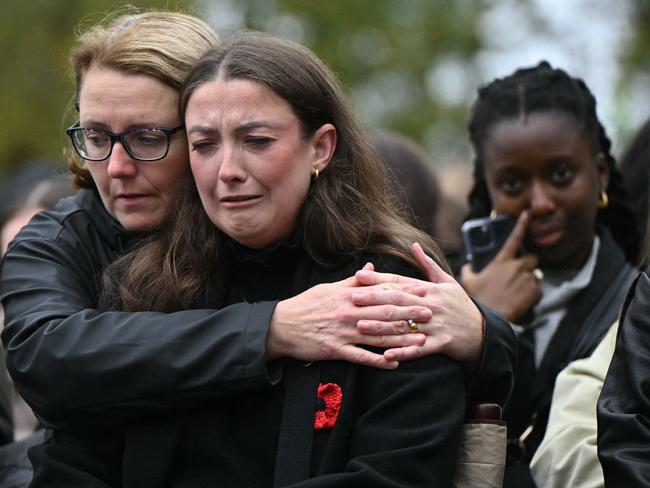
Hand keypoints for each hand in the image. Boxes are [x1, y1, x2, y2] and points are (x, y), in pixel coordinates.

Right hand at [268, 274, 434, 368]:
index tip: (423, 293)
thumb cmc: (306, 305)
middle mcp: (349, 312)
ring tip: (421, 341)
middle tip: (430, 316)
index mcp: (348, 295)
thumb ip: (353, 281)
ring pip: (378, 336)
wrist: (280, 326)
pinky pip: (362, 357)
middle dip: (410, 314)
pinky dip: (379, 361)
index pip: (382, 292)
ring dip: (401, 338)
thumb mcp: (328, 288)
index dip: (405, 292)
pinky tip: (395, 363)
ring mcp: (343, 332)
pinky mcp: (336, 350)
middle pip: (385, 313)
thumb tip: (371, 270)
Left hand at [353, 242, 484, 363]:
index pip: (399, 281)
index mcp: (429, 289)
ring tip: (360, 326)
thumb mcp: (447, 281)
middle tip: (352, 299)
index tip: (358, 276)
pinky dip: (403, 352)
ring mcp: (436, 325)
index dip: (378, 279)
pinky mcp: (442, 343)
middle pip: (398, 301)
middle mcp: (430, 305)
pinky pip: (419, 349)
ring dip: (381, 327)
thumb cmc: (460, 305)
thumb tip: (414, 244)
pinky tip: (386, 355)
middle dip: (374, 300)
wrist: (483, 332)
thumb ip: (428, 264)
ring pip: (404, 325)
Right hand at [461, 211, 541, 321]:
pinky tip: (519, 301)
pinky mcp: (534, 291)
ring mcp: (527, 278)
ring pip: (535, 275)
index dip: (522, 224)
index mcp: (501, 261)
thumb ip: (469, 270)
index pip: (514, 237)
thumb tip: (468, 265)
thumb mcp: (468, 282)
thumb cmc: (478, 299)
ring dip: (528, 281)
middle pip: (531, 258)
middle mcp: (516, 266)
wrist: (489, 320)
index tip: (529, 213)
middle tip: (518, 275)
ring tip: (515, 293)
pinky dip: (531, 295)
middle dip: (527, 265)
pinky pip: (538, 289)